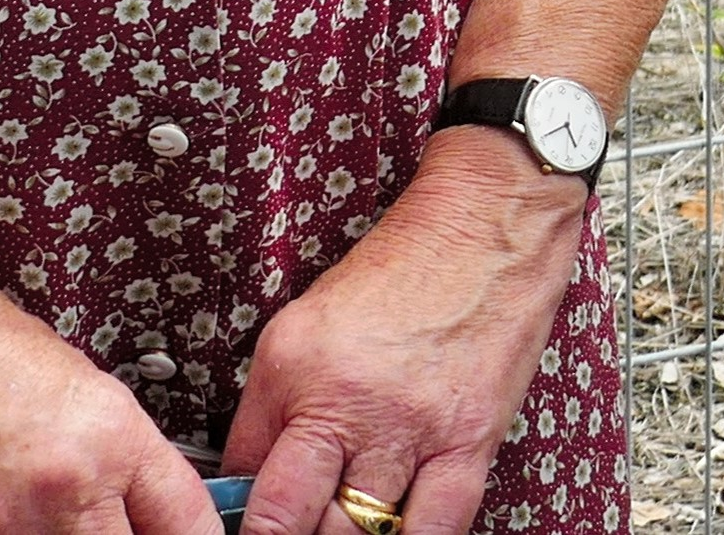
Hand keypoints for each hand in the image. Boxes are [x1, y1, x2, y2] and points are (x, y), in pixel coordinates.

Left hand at [226, 137, 590, 534]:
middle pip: (290, 520)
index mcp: (294, 366)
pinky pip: (432, 531)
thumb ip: (276, 406)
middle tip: (295, 526)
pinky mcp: (466, 440)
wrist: (485, 220)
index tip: (245, 526)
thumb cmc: (404, 265)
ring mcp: (407, 425)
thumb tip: (252, 484)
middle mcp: (344, 399)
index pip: (241, 477)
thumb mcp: (309, 322)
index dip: (238, 518)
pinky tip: (393, 534)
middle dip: (286, 534)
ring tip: (343, 523)